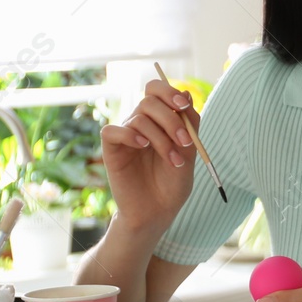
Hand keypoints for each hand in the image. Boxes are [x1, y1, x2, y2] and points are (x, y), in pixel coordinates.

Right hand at [98, 80, 199, 231]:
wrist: (158, 211)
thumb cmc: (173, 183)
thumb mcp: (190, 151)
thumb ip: (189, 124)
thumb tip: (187, 93)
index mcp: (160, 120)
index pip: (157, 90)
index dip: (169, 92)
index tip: (184, 106)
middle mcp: (141, 123)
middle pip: (149, 100)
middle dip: (171, 119)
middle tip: (185, 141)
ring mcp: (126, 135)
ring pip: (139, 118)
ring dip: (161, 138)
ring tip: (173, 160)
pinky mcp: (111, 149)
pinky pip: (113, 131)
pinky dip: (130, 135)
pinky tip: (143, 147)